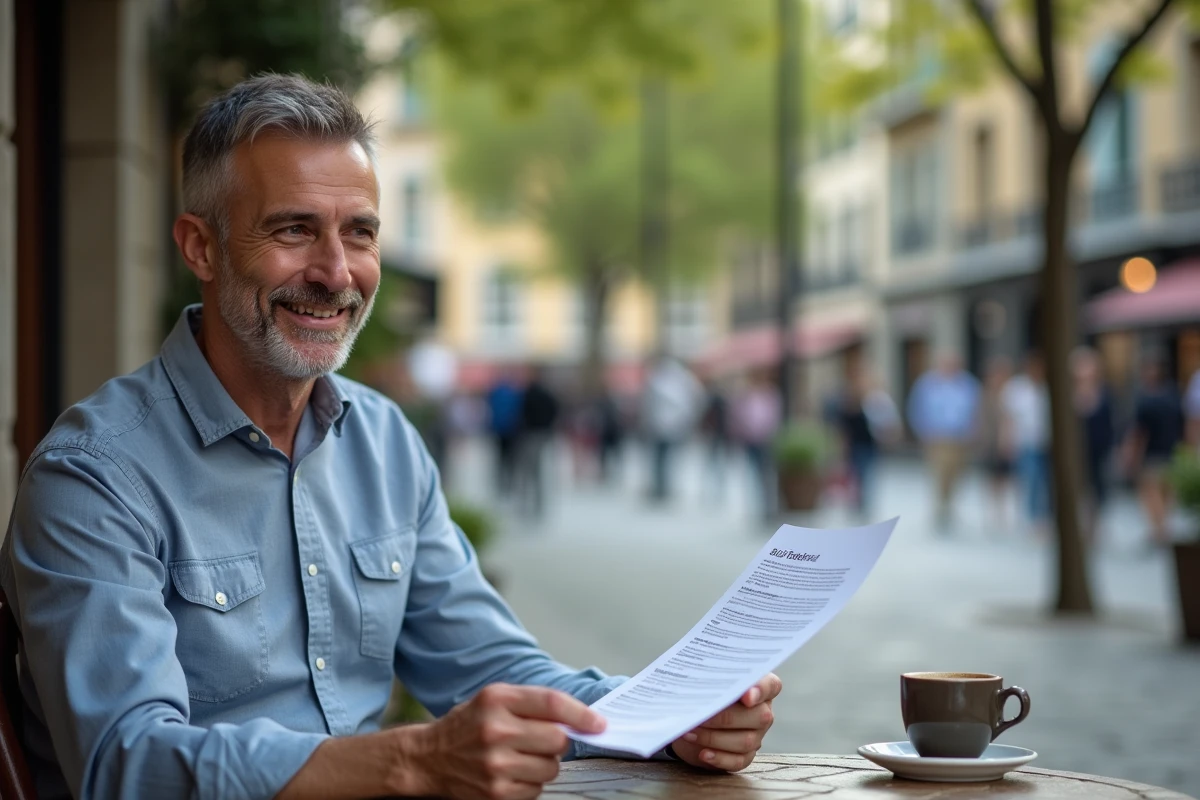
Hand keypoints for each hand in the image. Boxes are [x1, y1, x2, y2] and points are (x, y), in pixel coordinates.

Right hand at [404, 683, 605, 799]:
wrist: (429, 758)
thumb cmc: (468, 725)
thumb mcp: (494, 699)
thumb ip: (533, 702)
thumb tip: (580, 719)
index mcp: (497, 699)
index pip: (552, 703)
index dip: (581, 715)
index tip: (598, 724)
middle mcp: (495, 730)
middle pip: (558, 739)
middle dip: (557, 741)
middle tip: (539, 740)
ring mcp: (495, 765)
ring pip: (551, 767)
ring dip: (544, 764)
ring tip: (520, 757)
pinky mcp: (496, 793)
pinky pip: (536, 789)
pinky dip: (530, 783)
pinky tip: (511, 773)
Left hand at [669, 673, 780, 771]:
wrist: (692, 717)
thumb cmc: (702, 692)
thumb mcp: (705, 680)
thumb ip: (711, 678)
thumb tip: (705, 687)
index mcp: (759, 686)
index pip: (770, 685)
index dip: (761, 689)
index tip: (746, 695)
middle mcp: (762, 711)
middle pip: (759, 716)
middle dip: (725, 717)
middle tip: (699, 715)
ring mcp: (756, 735)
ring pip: (746, 741)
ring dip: (714, 738)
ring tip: (690, 732)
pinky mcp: (745, 756)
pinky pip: (738, 761)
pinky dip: (719, 758)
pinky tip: (703, 753)